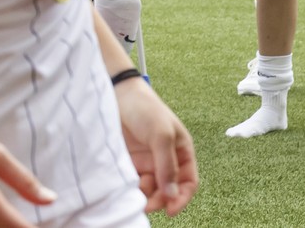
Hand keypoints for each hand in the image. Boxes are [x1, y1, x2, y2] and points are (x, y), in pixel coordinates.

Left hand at [115, 81, 197, 216]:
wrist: (116, 93)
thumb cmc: (145, 108)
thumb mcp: (162, 134)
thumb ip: (167, 164)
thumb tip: (172, 194)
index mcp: (181, 152)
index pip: (188, 182)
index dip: (182, 198)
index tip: (170, 211)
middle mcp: (165, 159)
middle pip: (168, 190)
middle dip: (160, 200)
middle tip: (147, 205)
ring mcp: (147, 161)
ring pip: (150, 189)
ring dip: (145, 196)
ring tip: (135, 194)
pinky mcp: (129, 161)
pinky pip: (133, 181)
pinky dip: (131, 188)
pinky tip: (125, 187)